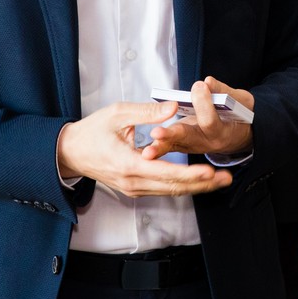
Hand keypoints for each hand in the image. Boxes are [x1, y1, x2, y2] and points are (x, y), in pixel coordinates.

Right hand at [57, 99, 233, 197]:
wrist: (70, 152)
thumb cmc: (91, 131)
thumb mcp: (117, 113)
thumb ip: (147, 112)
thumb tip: (173, 107)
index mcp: (128, 164)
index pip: (165, 172)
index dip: (190, 173)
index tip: (210, 171)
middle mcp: (133, 181)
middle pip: (173, 187)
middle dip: (202, 184)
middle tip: (226, 179)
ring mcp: (134, 188)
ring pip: (170, 191)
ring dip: (196, 187)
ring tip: (220, 181)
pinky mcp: (135, 188)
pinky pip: (162, 189)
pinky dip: (182, 185)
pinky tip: (199, 181)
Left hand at [143, 77, 254, 158]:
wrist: (240, 134)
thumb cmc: (240, 114)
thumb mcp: (240, 101)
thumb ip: (224, 92)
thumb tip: (208, 81)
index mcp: (222, 132)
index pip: (211, 120)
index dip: (205, 104)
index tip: (199, 86)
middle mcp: (207, 143)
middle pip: (188, 138)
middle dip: (171, 135)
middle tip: (156, 132)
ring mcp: (194, 146)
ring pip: (175, 146)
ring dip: (160, 147)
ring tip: (146, 151)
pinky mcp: (184, 144)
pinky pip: (169, 147)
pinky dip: (157, 148)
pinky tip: (144, 151)